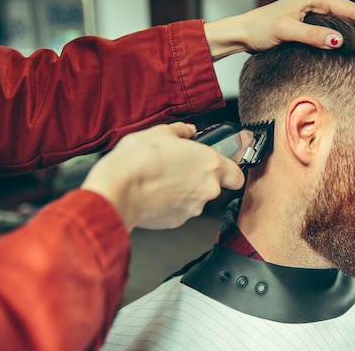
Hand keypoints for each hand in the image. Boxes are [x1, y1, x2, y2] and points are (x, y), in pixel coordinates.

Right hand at [81, 123, 244, 230]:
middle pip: (213, 186)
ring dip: (183, 191)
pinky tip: (153, 192)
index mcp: (210, 164)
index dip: (230, 171)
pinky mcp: (176, 222)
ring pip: (195, 199)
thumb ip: (180, 131)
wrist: (117, 190)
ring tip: (160, 178)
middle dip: (198, 178)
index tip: (223, 168)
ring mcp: (192, 208)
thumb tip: (187, 131)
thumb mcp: (160, 132)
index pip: (237, 175)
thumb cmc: (138, 160)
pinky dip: (169, 203)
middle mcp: (207, 189)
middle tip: (178, 167)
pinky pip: (178, 210)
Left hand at [204, 0, 354, 60]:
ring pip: (348, 19)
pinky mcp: (312, 20)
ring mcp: (316, 9)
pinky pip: (338, 25)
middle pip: (354, 12)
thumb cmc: (261, 30)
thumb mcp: (287, 32)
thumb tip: (339, 40)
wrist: (244, 33)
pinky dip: (352, 33)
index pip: (352, 10)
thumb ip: (312, 36)